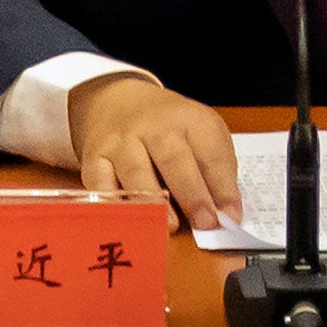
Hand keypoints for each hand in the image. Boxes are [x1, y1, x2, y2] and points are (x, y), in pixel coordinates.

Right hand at [68, 75, 241, 231]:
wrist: (119, 100)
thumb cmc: (168, 127)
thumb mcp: (201, 133)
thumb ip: (217, 171)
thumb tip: (227, 215)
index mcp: (188, 119)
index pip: (210, 151)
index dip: (223, 186)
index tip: (231, 216)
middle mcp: (153, 127)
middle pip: (173, 158)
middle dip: (192, 193)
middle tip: (205, 223)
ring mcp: (121, 142)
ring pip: (135, 172)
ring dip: (154, 202)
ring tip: (169, 226)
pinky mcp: (94, 159)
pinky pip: (100, 185)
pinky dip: (113, 206)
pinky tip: (127, 224)